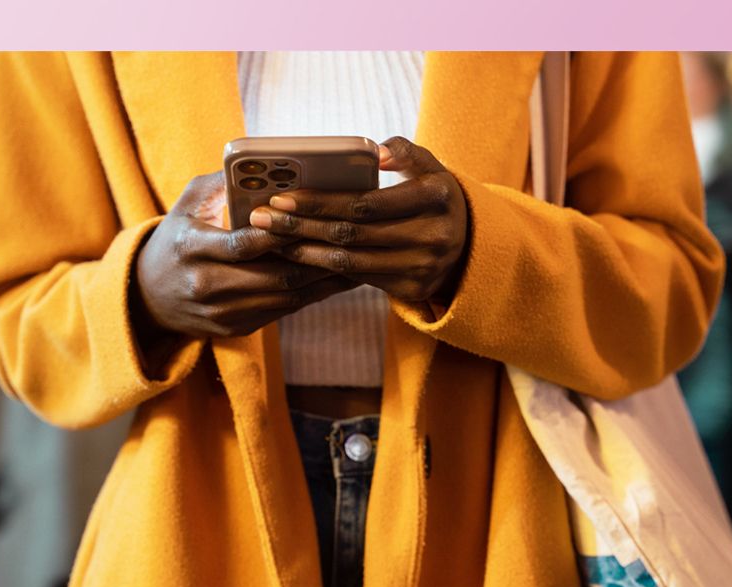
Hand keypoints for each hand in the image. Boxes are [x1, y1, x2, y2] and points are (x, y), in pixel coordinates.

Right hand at [132, 171, 357, 342]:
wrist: (149, 298)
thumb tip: (261, 163)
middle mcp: (205, 284)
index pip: (242, 244)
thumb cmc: (176, 240)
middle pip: (274, 275)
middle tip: (349, 240)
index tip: (311, 217)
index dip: (280, 234)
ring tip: (354, 259)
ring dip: (323, 280)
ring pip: (285, 297)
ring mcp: (221, 311)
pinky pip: (282, 312)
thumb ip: (220, 183)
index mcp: (190, 247)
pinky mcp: (236, 328)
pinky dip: (311, 295)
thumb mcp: (187, 205)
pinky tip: (335, 280)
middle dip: (315, 257)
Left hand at [248, 136, 469, 302]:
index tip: (284, 196)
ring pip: (349, 261)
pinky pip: (356, 278)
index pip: (367, 202)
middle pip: (352, 233)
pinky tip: (297, 255)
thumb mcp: (431, 168)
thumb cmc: (434, 198)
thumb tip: (375, 152)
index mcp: (436, 197)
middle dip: (301, 225)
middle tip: (262, 217)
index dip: (322, 202)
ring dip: (304, 250)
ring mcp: (422, 266)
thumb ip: (405, 151)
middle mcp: (432, 235)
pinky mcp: (411, 289)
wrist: (469, 246)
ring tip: (271, 239)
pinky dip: (322, 267)